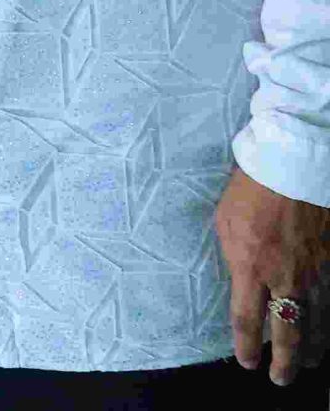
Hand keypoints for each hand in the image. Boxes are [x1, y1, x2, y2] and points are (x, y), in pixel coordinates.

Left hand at [215, 166, 329, 384]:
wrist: (295, 166)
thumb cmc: (252, 189)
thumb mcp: (226, 223)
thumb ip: (235, 257)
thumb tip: (243, 280)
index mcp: (251, 266)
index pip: (247, 320)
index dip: (246, 345)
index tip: (246, 362)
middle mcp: (286, 277)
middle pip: (288, 333)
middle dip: (285, 362)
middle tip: (281, 380)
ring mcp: (317, 273)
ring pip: (319, 324)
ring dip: (313, 349)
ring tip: (307, 364)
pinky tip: (328, 334)